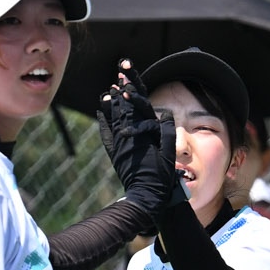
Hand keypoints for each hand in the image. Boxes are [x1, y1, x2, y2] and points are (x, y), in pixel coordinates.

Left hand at [96, 67, 179, 211]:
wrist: (145, 195)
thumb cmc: (160, 177)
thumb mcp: (168, 153)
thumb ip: (165, 132)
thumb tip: (164, 115)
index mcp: (144, 133)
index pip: (137, 105)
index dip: (132, 89)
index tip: (125, 77)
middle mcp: (129, 135)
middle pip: (125, 107)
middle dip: (122, 90)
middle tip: (118, 74)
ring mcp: (119, 144)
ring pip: (115, 118)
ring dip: (113, 102)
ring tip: (109, 88)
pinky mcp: (115, 153)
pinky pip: (107, 132)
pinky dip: (104, 120)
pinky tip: (101, 109)